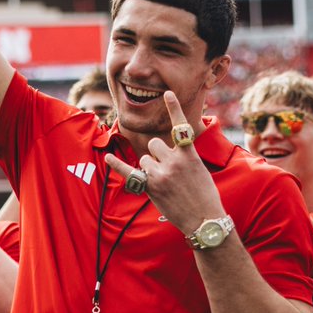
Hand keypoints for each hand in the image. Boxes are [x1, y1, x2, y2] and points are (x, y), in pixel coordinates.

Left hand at [104, 91, 223, 234]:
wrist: (204, 219)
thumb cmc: (205, 195)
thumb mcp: (199, 169)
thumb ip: (183, 156)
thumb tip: (166, 151)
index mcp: (189, 153)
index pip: (180, 126)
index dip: (174, 107)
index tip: (168, 93)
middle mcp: (174, 161)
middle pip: (154, 144)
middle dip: (158, 154)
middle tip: (170, 173)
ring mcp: (161, 174)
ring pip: (145, 158)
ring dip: (150, 167)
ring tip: (165, 184)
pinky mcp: (151, 187)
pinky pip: (130, 172)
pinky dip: (118, 164)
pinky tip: (108, 157)